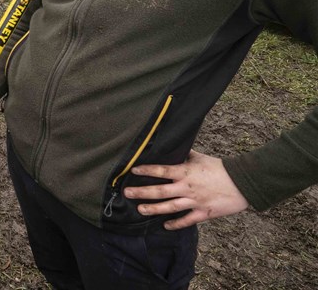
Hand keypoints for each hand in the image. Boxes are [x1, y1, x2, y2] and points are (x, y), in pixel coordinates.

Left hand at [123, 150, 249, 229]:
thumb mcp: (200, 157)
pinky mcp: (204, 213)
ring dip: (153, 209)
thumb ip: (184, 154)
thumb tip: (172, 146)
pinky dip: (175, 224)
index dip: (146, 170)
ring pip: (169, 207)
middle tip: (127, 193)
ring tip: (140, 210)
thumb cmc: (220, 168)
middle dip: (141, 193)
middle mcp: (187, 188)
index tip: (133, 170)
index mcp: (185, 172)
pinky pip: (187, 220)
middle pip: (160, 191)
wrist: (243, 183)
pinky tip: (165, 226)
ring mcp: (194, 202)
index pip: (161, 171)